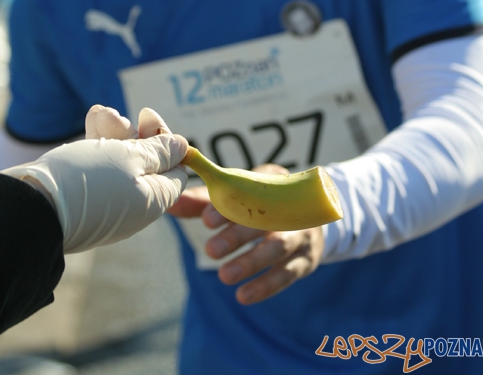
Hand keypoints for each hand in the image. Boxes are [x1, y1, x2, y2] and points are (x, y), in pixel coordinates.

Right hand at [1, 123, 187, 253]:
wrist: (29, 209)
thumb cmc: (88, 181)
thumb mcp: (131, 159)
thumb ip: (159, 151)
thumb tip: (184, 146)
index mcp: (152, 201)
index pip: (174, 168)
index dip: (165, 141)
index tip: (147, 118)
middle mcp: (131, 205)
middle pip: (144, 161)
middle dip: (133, 133)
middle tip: (120, 117)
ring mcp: (105, 202)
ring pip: (117, 159)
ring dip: (112, 132)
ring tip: (100, 114)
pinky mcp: (81, 196)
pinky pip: (96, 166)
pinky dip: (96, 142)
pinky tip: (92, 119)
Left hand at [203, 164, 324, 304]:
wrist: (312, 214)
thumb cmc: (263, 203)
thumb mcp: (239, 196)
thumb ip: (205, 202)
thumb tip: (170, 204)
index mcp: (269, 185)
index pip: (249, 191)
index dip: (228, 206)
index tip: (206, 219)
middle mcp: (287, 208)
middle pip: (263, 220)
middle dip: (236, 236)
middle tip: (211, 250)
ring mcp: (300, 233)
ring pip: (277, 247)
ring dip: (251, 262)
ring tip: (224, 276)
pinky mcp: (305, 259)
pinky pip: (287, 273)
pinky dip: (266, 286)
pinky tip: (243, 296)